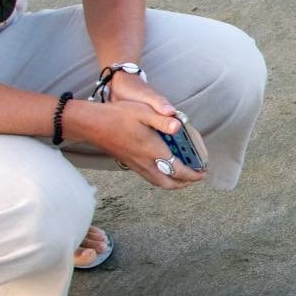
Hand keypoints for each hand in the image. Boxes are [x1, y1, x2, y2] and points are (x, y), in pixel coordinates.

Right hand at [73, 95, 205, 189]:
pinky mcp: (129, 163)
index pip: (178, 170)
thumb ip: (163, 120)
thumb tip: (179, 126)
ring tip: (183, 176)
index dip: (193, 174)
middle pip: (169, 183)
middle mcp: (145, 162)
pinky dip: (161, 178)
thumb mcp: (144, 112)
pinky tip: (164, 168)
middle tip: (196, 177)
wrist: (92, 123)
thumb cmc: (118, 115)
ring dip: (173, 183)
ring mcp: (135, 165)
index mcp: (153, 151)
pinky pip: (149, 177)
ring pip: (158, 182)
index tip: (203, 173)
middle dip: (184, 183)